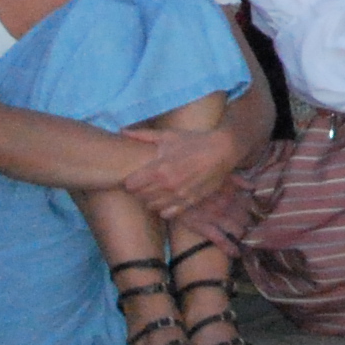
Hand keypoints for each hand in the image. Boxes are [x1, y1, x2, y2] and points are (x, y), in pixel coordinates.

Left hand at [116, 123, 237, 218]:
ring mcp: (179, 195)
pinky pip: (168, 213)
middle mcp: (167, 185)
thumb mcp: (168, 135)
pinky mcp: (189, 202)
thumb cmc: (194, 141)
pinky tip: (167, 198)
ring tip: (156, 190)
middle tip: (145, 183)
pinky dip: (164, 208)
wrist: (223, 150)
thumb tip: (122, 131)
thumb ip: (143, 135)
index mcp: (159, 168)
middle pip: (139, 197)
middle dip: (139, 190)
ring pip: (152, 206)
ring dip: (150, 200)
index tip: (135, 176)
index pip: (130, 185)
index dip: (130, 181)